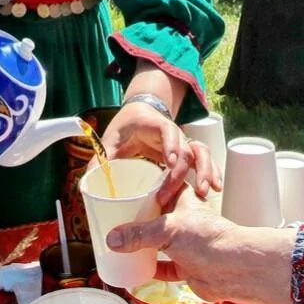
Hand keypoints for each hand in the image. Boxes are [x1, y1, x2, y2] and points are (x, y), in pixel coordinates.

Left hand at [99, 102, 222, 207]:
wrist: (141, 112)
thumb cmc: (125, 126)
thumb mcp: (111, 138)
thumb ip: (101, 157)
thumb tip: (88, 181)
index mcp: (154, 125)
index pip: (167, 131)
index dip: (170, 145)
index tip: (169, 163)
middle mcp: (173, 133)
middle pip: (186, 147)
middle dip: (183, 170)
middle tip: (173, 192)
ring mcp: (182, 142)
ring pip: (201, 152)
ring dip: (205, 170)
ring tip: (205, 191)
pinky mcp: (187, 153)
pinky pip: (204, 160)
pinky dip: (212, 172)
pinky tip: (215, 187)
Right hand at [105, 188, 293, 303]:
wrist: (235, 270)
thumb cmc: (209, 239)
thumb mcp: (167, 230)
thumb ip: (138, 234)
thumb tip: (111, 239)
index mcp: (184, 199)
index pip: (162, 185)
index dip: (145, 186)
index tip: (124, 190)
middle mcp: (185, 219)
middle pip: (157, 216)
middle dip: (139, 219)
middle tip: (116, 221)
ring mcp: (187, 244)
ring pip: (160, 243)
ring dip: (143, 245)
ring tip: (120, 245)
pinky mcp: (188, 267)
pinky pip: (165, 268)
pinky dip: (151, 269)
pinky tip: (136, 271)